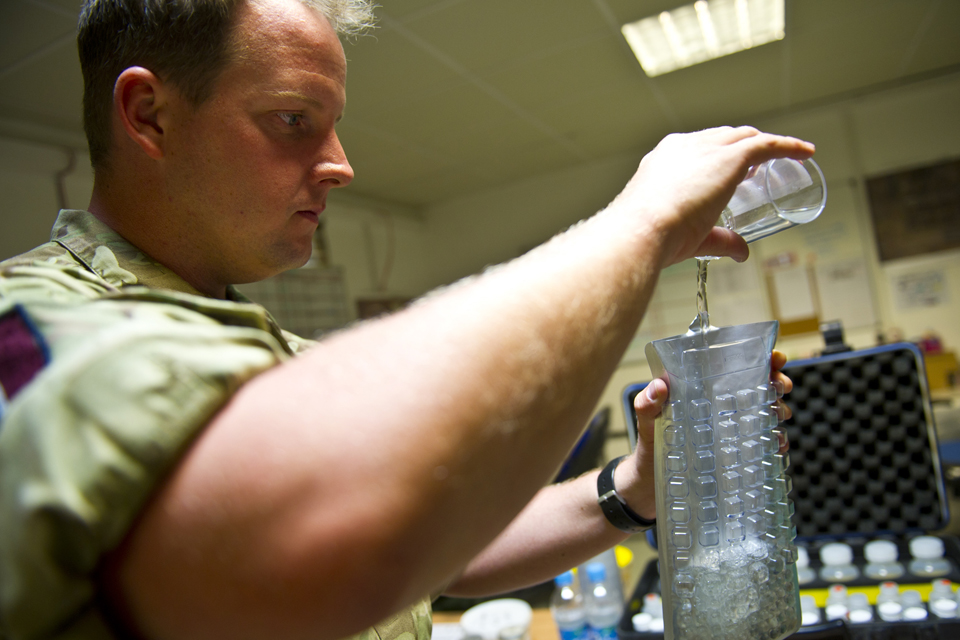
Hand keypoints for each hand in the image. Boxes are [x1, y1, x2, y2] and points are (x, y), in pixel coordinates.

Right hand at [610, 127, 814, 266]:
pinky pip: (766, 144)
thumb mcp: (688, 235)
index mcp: (664, 159)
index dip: (717, 155)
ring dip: (764, 144)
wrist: (642, 229)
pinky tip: (805, 152)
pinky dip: (788, 146)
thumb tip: (741, 252)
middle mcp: (685, 146)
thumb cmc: (652, 236)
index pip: (698, 148)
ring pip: (744, 136)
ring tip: (783, 156)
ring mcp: (708, 148)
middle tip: (758, 166)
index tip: (730, 168)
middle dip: (741, 147)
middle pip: (723, 136)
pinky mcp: (731, 157)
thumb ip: (719, 240)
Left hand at [616, 350, 794, 515]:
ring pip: (762, 412)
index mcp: (698, 391)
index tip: (774, 358)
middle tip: (781, 387)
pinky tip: (777, 443)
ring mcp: (728, 430)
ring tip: (780, 414)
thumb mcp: (646, 424)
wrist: (648, 487)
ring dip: (777, 409)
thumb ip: (647, 405)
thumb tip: (658, 386)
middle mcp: (717, 407)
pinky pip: (760, 443)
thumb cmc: (647, 448)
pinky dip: (773, 441)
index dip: (756, 358)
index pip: (730, 366)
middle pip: (754, 386)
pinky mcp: (734, 453)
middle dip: (775, 381)